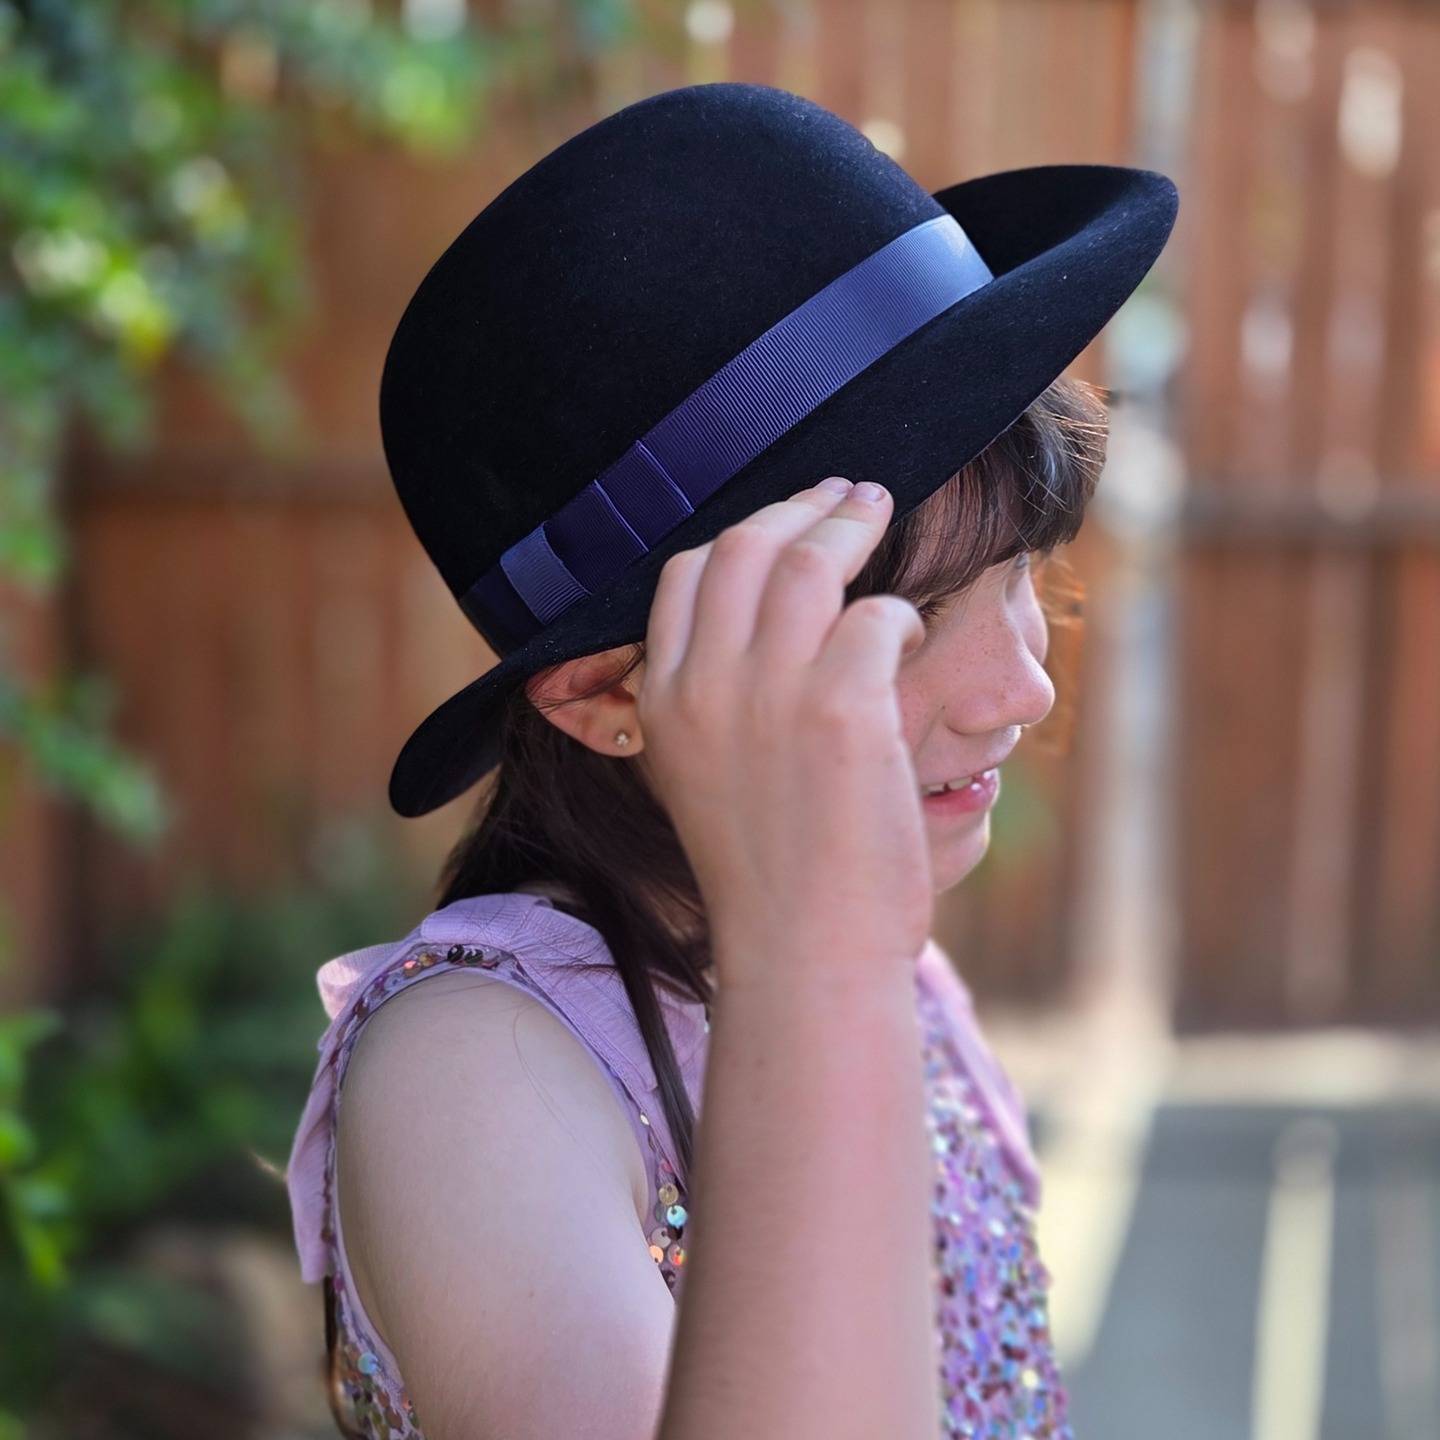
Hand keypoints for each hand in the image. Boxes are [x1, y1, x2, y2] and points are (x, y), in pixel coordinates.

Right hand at [636, 477, 932, 989]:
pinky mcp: (843, 709)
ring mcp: (771, 694)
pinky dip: (898, 614)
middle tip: (848, 493)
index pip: (681, 577)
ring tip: (880, 512)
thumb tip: (758, 630)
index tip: (784, 522)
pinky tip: (909, 635)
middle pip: (742, 549)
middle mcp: (705, 687)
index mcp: (662, 703)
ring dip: (851, 526)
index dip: (739, 535)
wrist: (805, 953)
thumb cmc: (770, 876)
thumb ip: (710, 704)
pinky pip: (876, 616)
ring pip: (809, 561)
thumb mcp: (703, 780)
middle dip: (800, 507)